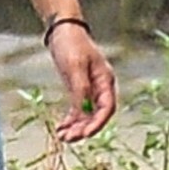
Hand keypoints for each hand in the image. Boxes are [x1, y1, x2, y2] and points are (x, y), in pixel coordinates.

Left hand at [47, 24, 115, 140]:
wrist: (63, 30)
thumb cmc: (72, 44)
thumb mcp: (75, 65)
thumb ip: (81, 88)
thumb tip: (83, 110)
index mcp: (105, 80)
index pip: (107, 108)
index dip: (98, 123)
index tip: (86, 134)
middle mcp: (100, 87)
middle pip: (97, 115)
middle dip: (84, 129)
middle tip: (70, 139)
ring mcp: (89, 89)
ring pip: (86, 115)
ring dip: (76, 128)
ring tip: (63, 138)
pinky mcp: (78, 90)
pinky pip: (77, 110)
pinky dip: (70, 121)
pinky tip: (61, 130)